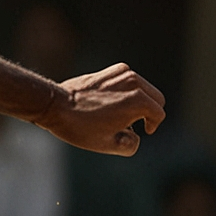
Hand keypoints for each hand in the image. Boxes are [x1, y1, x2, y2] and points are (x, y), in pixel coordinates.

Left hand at [35, 64, 166, 155]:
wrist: (56, 105)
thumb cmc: (81, 127)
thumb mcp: (107, 144)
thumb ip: (130, 145)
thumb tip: (136, 138)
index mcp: (138, 101)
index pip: (158, 114)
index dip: (153, 126)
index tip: (144, 131)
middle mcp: (134, 83)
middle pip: (156, 98)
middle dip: (150, 112)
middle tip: (136, 125)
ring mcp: (123, 73)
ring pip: (144, 88)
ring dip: (139, 101)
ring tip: (120, 115)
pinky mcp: (112, 70)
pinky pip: (130, 81)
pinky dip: (128, 91)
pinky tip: (112, 103)